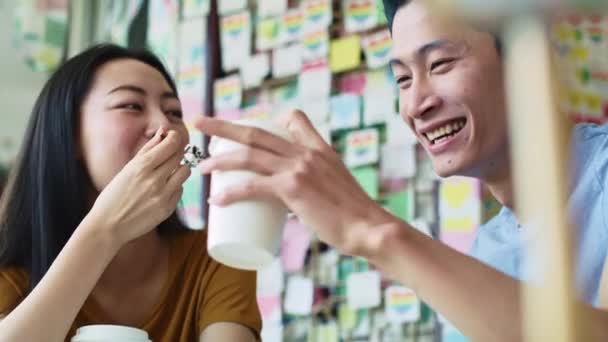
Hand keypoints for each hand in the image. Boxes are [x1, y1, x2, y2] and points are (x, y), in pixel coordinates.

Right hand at [88, 128, 190, 244]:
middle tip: (167, 156)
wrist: (108, 226)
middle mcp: (154, 180)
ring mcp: (162, 196)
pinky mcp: (168, 209)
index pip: (171, 144)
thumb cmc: (114, 195)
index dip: (175, 137)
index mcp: (141, 167)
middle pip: (179, 156)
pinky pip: (180, 190)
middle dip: (175, 152)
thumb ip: (147, 149)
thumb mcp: (127, 169)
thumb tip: (163, 131)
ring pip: (185, 172)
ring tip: (166, 173)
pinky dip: (174, 187)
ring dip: (178, 169)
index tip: (172, 137)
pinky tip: (161, 190)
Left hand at [195, 111, 396, 256]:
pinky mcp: (293, 189)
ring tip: (202, 165)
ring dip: (220, 159)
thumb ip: (315, 189)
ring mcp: (299, 168)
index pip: (295, 119)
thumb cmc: (355, 216)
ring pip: (249, 156)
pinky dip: (231, 193)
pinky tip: (216, 200)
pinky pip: (253, 186)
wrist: (370, 228)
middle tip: (199, 122)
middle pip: (256, 132)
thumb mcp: (338, 187)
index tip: (249, 126)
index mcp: (320, 149)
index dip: (269, 119)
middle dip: (224, 126)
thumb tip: (296, 204)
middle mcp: (307, 152)